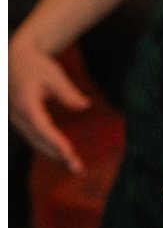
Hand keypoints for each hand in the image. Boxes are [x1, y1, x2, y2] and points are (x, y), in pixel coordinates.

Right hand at [9, 33, 91, 173]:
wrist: (13, 58)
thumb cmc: (35, 65)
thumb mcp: (54, 75)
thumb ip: (68, 92)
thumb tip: (84, 106)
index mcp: (25, 104)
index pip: (42, 129)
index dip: (55, 143)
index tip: (70, 154)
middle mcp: (17, 115)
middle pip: (37, 140)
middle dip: (56, 155)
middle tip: (77, 168)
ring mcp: (16, 118)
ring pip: (33, 141)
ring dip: (52, 154)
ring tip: (73, 166)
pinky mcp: (19, 118)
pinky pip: (32, 136)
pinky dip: (46, 146)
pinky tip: (61, 154)